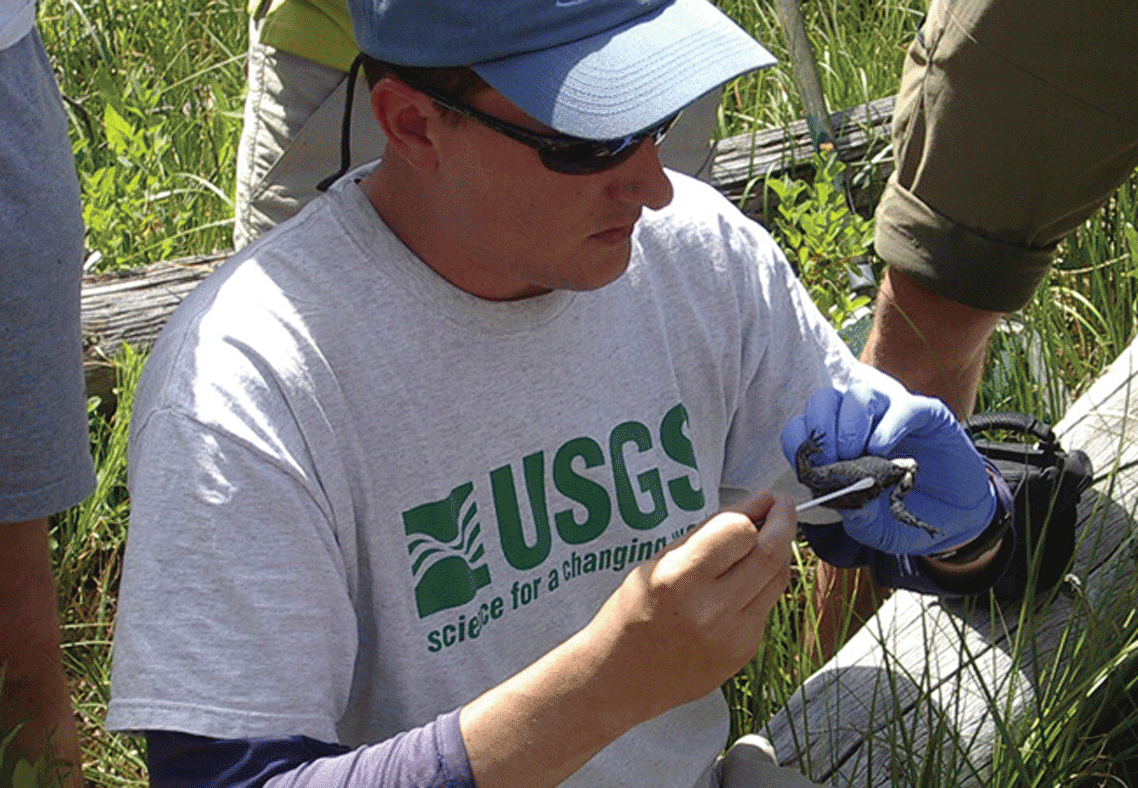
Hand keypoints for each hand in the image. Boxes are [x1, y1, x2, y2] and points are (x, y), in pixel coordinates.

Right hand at [589, 492, 795, 717]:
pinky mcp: (744, 652)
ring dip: (778, 552)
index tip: (765, 497)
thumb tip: (754, 508)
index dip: (758, 509)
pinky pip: (766, 607)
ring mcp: (732, 635)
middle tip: (783, 506)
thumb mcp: (658, 562)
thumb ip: (706, 536)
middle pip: (770, 554)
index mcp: (679, 579)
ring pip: (777, 580)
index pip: (740, 532)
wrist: (620, 678)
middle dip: (784, 522)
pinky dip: (762, 586)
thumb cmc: (633, 612)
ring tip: (768, 538)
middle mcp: (710, 609)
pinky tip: (745, 581)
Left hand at [781, 385, 994, 555]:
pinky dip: (889, 426)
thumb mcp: (877, 529)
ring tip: (857, 455)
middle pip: (826, 400)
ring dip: (850, 425)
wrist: (957, 518)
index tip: (808, 464)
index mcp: (838, 446)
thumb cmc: (906, 516)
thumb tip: (838, 498)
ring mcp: (893, 416)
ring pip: (860, 395)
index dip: (800, 440)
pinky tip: (884, 451)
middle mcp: (862, 424)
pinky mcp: (927, 416)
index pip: (804, 427)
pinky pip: (904, 407)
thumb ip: (857, 517)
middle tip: (832, 458)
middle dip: (822, 428)